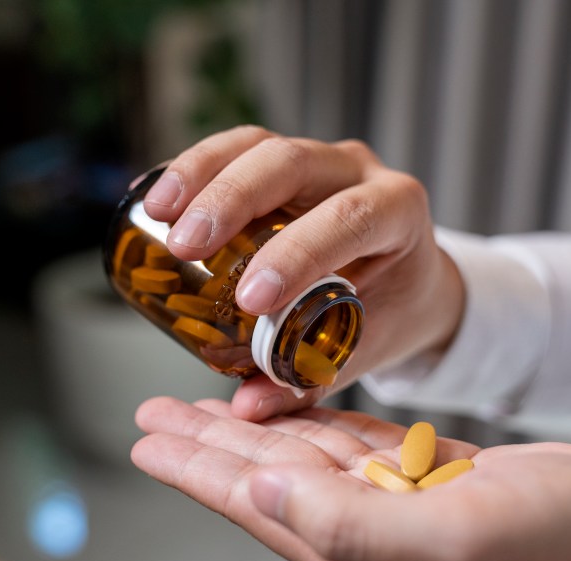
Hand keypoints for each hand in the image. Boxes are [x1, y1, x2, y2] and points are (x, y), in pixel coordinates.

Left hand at [132, 398, 570, 560]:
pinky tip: (285, 409)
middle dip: (202, 442)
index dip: (192, 467)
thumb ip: (345, 524)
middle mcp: (361, 529)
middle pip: (258, 476)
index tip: (145, 438)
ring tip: (202, 407)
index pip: (248, 502)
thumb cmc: (558, 549)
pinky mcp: (423, 477)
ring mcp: (392, 502)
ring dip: (245, 430)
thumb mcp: (448, 541)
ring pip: (295, 457)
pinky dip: (307, 422)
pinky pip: (344, 444)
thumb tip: (257, 496)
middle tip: (153, 414)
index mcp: (354, 551)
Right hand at [139, 126, 463, 419]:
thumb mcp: (369, 345)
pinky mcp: (282, 161)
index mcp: (397, 212)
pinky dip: (194, 168)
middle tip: (185, 246)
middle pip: (293, 162)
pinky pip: (236, 149)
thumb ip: (315, 377)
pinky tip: (158, 200)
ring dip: (201, 173)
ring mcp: (320, 160)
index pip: (349, 219)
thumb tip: (249, 407)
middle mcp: (360, 172)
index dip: (297, 253)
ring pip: (258, 144)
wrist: (411, 279)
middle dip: (234, 200)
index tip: (251, 298)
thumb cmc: (395, 310)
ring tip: (159, 213)